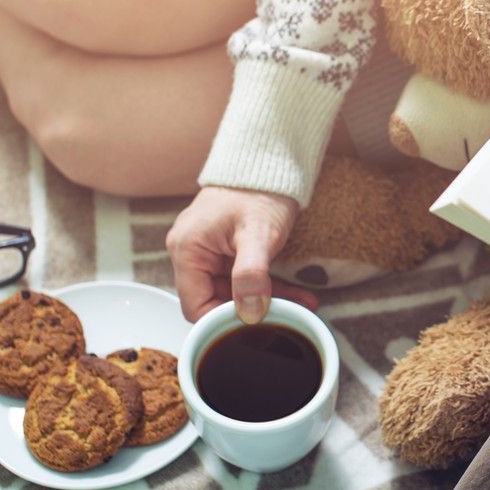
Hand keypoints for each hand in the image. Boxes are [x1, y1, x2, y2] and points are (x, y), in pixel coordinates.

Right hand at [166, 186, 317, 323]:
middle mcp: (189, 251)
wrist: (269, 162)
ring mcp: (207, 250)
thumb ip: (251, 275)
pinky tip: (298, 296)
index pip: (195, 307)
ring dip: (267, 302)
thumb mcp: (259, 235)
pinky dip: (268, 288)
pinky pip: (242, 278)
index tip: (255, 327)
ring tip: (303, 308)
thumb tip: (248, 313)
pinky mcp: (224, 249)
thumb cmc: (259, 191)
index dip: (223, 322)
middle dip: (251, 313)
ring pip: (233, 292)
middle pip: (214, 301)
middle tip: (286, 318)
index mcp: (186, 249)